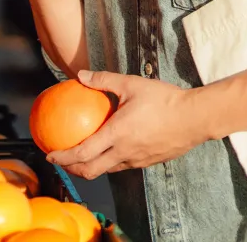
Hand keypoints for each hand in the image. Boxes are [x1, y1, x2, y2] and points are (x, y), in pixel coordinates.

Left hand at [47, 71, 208, 179]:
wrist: (197, 118)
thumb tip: (81, 74)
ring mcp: (137, 161)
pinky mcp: (148, 162)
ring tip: (81, 157)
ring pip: (107, 170)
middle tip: (61, 161)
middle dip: (72, 170)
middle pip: (91, 171)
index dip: (63, 157)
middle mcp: (125, 153)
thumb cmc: (165, 99)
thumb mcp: (132, 84)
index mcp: (117, 135)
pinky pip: (123, 165)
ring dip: (90, 167)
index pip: (82, 153)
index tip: (49, 154)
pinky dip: (109, 162)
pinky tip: (109, 148)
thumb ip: (105, 80)